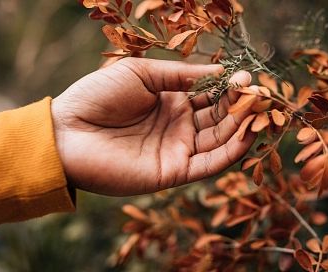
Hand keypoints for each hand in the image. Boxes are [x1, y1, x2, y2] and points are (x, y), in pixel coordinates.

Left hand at [51, 58, 255, 195]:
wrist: (68, 132)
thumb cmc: (99, 96)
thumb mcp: (142, 73)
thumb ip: (181, 75)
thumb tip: (220, 71)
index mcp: (171, 102)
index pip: (210, 96)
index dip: (230, 88)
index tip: (247, 77)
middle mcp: (179, 127)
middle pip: (220, 118)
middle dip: (241, 106)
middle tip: (260, 94)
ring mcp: (178, 150)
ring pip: (220, 140)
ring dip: (242, 126)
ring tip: (260, 110)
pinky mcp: (174, 172)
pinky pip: (210, 164)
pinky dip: (232, 151)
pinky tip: (248, 134)